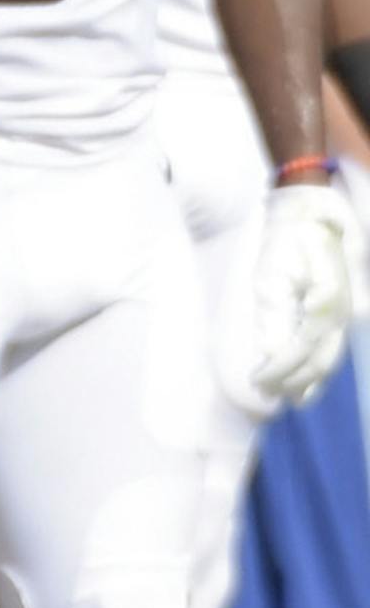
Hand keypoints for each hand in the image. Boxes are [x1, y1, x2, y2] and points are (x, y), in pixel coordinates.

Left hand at [229, 179, 360, 416]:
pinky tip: (306, 381)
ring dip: (309, 379)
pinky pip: (334, 345)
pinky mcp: (347, 309)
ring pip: (332, 357)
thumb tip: (272, 355)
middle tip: (267, 394)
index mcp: (327, 300)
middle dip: (295, 382)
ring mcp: (350, 311)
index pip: (301, 349)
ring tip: (286, 396)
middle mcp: (345, 311)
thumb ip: (273, 317)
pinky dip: (319, 365)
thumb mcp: (269, 274)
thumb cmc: (286, 237)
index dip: (279, 370)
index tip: (256, 380)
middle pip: (322, 360)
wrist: (313, 211)